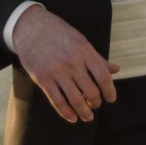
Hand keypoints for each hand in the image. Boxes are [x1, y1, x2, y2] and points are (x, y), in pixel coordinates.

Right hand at [13, 5, 118, 123]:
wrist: (29, 26)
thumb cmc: (58, 33)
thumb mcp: (80, 40)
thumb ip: (97, 58)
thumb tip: (116, 70)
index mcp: (84, 50)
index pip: (103, 77)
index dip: (110, 91)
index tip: (110, 98)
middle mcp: (72, 62)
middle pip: (91, 91)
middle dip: (96, 103)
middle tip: (95, 105)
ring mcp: (56, 71)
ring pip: (76, 100)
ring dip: (84, 112)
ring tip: (87, 116)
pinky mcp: (42, 78)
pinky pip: (57, 101)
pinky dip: (67, 113)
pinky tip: (72, 117)